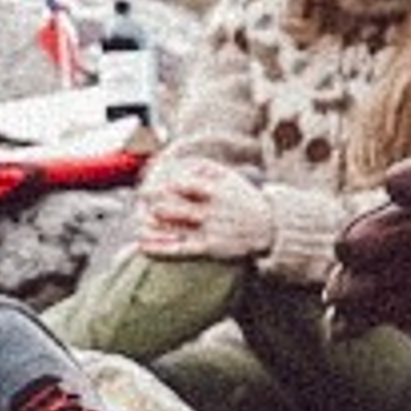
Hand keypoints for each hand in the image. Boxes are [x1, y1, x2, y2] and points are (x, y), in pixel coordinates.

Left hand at [138, 154, 273, 260]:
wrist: (270, 227)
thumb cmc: (243, 199)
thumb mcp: (229, 178)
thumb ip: (204, 168)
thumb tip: (180, 161)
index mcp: (216, 190)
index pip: (183, 185)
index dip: (163, 185)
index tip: (149, 183)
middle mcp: (211, 210)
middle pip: (173, 206)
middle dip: (153, 202)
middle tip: (142, 198)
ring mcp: (210, 230)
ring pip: (172, 227)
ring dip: (151, 223)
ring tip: (140, 219)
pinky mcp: (209, 248)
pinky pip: (178, 249)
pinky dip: (159, 248)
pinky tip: (142, 245)